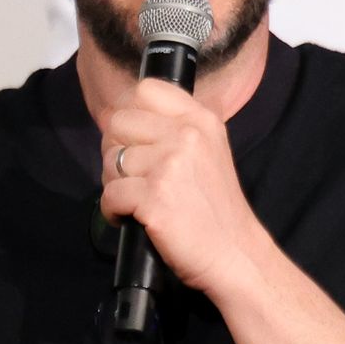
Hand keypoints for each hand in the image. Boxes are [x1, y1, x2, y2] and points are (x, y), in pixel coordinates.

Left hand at [100, 78, 268, 294]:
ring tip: (134, 199)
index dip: (128, 113)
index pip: (145, 90)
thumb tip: (118, 117)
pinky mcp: (154, 198)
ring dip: (113, 183)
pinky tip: (129, 218)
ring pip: (110, 160)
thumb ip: (175, 128)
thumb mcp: (209, 150)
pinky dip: (112, 211)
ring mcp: (170, 166)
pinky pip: (109, 194)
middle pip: (118, 122)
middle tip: (130, 175)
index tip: (131, 138)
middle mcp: (186, 136)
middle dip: (114, 149)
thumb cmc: (216, 207)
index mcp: (200, 119)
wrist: (235, 253)